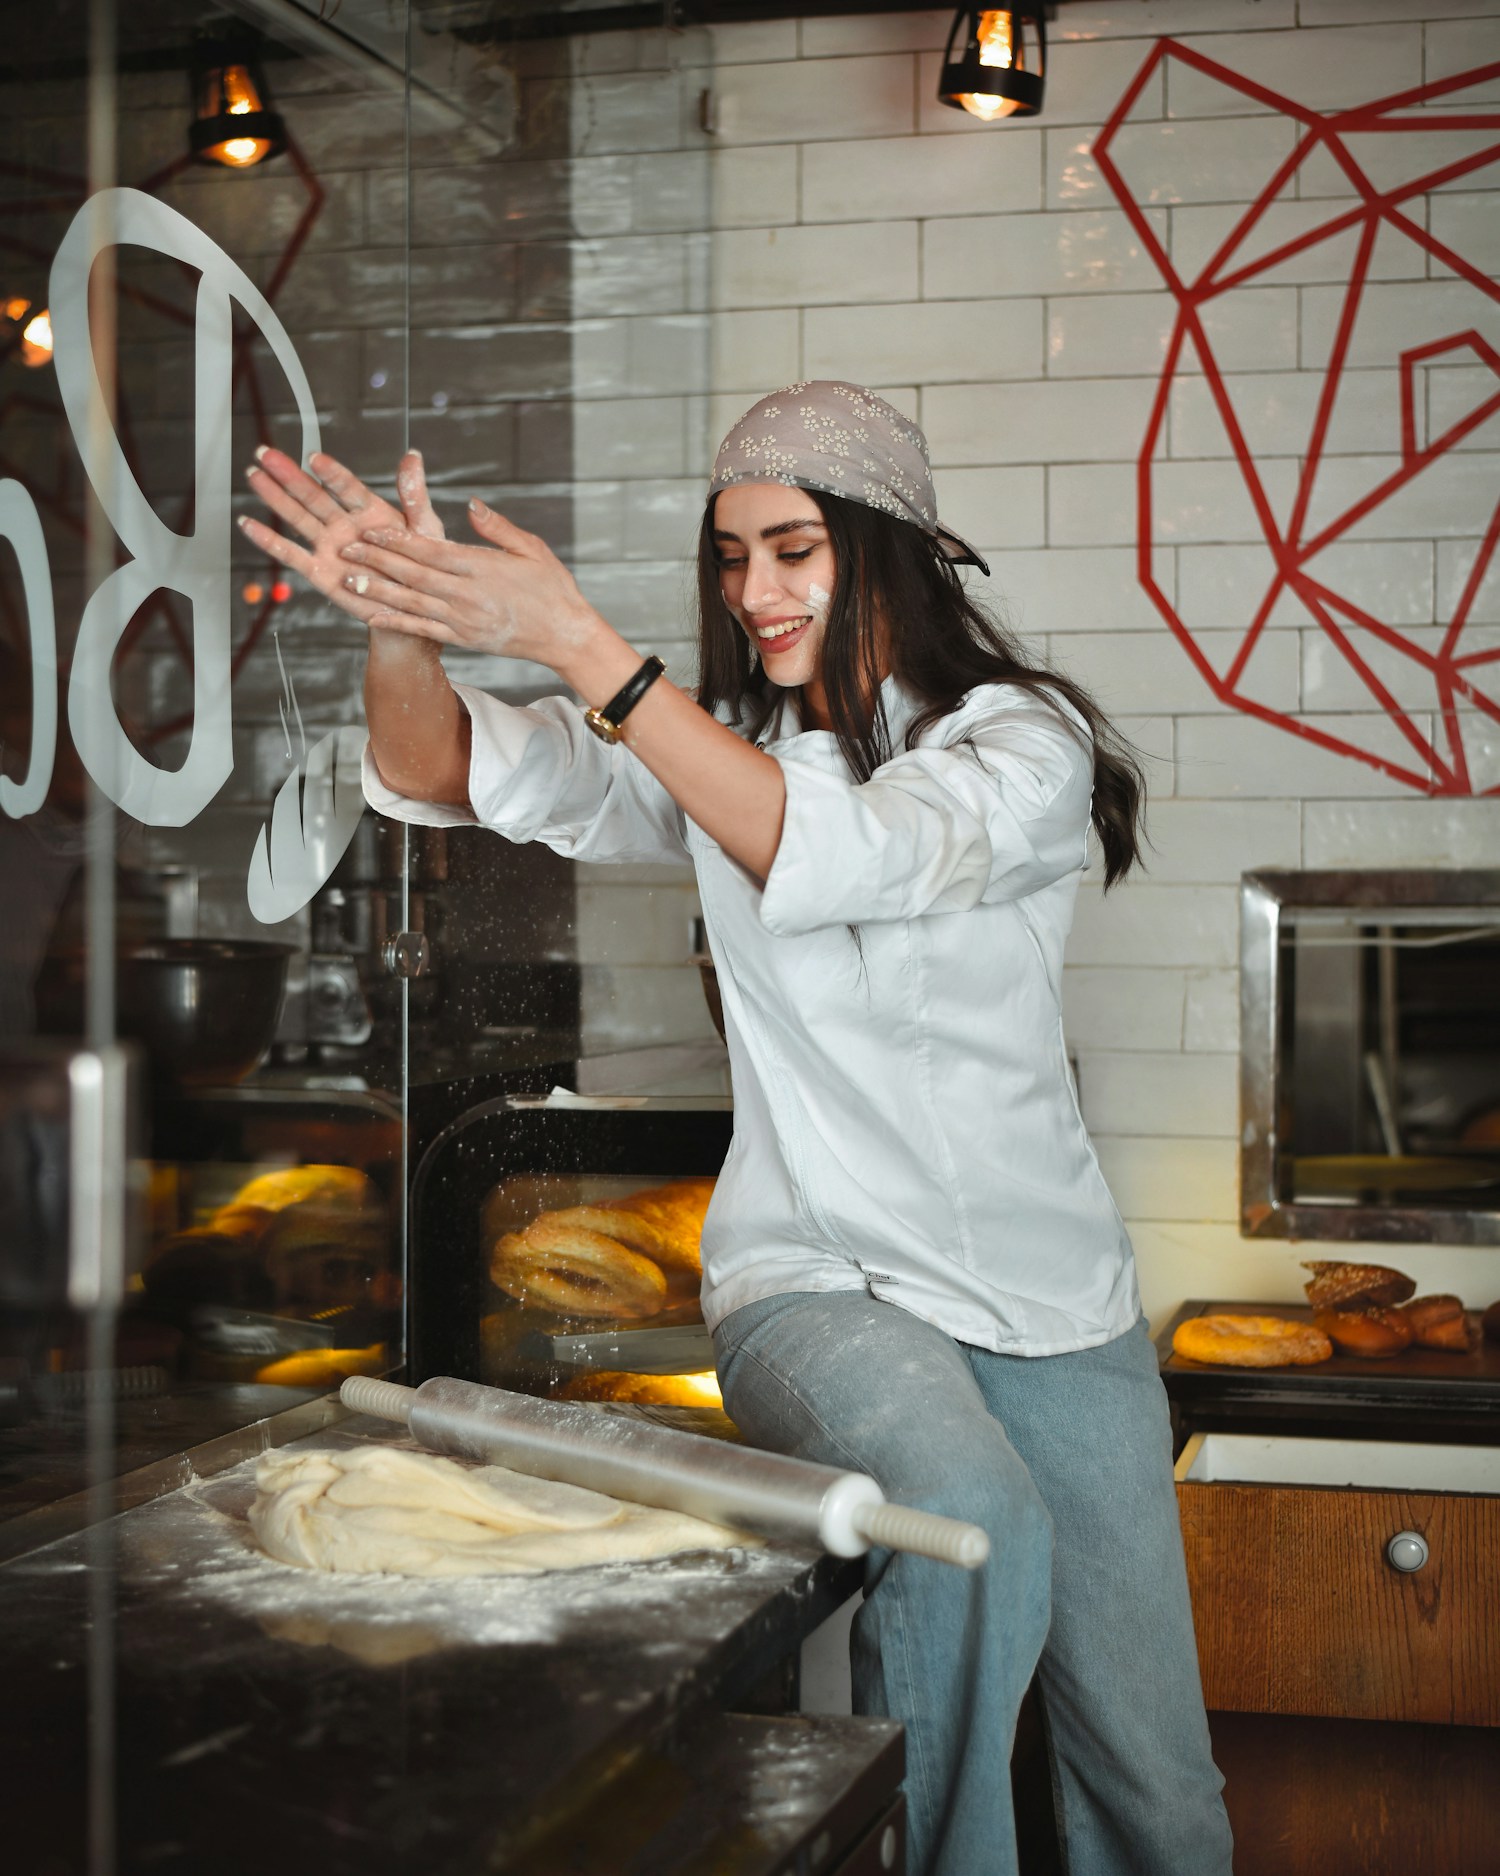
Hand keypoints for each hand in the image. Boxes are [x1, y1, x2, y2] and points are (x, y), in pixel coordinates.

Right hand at [238, 446, 443, 627]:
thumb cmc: (422, 568)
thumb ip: (414, 495)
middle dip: (289, 475)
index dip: (331, 474)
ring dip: (275, 498)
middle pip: (313, 496)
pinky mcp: (319, 571)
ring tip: (254, 475)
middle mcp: (345, 525)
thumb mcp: (426, 529)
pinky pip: (290, 555)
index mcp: (371, 512)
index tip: (314, 458)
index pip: (347, 487)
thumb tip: (413, 457)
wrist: (413, 610)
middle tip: (266, 453)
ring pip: (298, 518)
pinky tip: (249, 524)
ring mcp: (329, 547)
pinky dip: (269, 541)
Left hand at [335, 501, 606, 672]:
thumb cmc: (552, 588)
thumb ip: (498, 527)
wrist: (565, 635)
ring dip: (378, 591)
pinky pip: (424, 630)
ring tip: (348, 579)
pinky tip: (372, 617)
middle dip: (377, 560)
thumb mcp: (532, 548)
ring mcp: (464, 620)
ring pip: (412, 603)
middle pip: (414, 575)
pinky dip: (396, 623)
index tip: (371, 528)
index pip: (432, 551)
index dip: (398, 539)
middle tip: (346, 547)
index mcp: (483, 567)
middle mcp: (469, 595)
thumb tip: (470, 505)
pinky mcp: (464, 639)